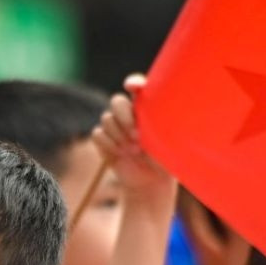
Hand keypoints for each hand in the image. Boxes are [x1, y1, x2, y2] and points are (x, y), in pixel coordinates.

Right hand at [92, 75, 175, 200]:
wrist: (150, 181)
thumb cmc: (165, 159)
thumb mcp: (167, 139)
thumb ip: (158, 121)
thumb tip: (152, 110)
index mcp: (147, 107)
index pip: (137, 86)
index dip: (133, 83)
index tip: (131, 87)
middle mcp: (130, 113)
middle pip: (116, 101)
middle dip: (124, 117)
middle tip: (137, 136)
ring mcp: (115, 126)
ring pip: (106, 119)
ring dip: (119, 136)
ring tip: (134, 151)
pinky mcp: (104, 140)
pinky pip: (97, 133)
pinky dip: (108, 144)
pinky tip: (121, 155)